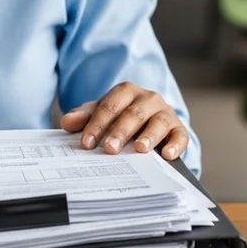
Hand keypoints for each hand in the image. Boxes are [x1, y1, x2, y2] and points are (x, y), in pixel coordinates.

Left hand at [60, 82, 188, 160]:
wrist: (150, 120)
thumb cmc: (122, 116)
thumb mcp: (102, 113)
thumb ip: (85, 117)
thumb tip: (67, 122)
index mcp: (126, 92)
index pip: (109, 106)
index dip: (97, 125)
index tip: (86, 143)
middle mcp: (148, 99)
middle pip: (133, 113)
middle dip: (120, 131)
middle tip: (109, 149)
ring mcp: (165, 113)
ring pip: (158, 122)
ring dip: (149, 136)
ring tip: (139, 150)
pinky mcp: (178, 128)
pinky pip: (180, 135)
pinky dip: (175, 145)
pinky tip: (166, 155)